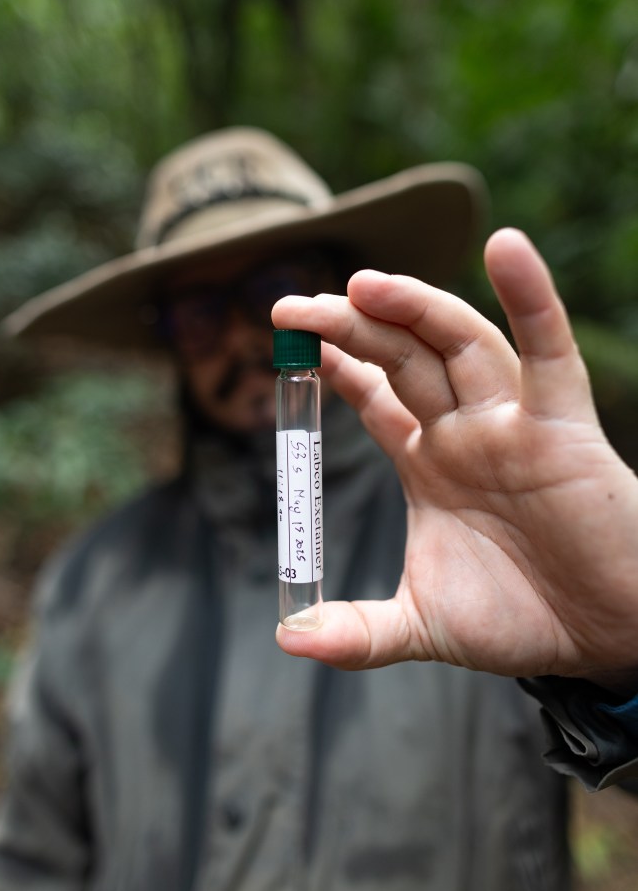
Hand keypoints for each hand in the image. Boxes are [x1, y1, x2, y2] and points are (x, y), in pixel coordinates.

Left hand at [271, 228, 637, 687]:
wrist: (602, 638)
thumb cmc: (519, 621)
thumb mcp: (422, 625)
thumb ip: (356, 633)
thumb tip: (289, 641)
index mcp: (429, 463)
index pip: (375, 394)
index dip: (336, 363)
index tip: (291, 338)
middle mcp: (465, 432)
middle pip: (401, 357)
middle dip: (350, 327)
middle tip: (291, 308)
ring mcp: (511, 423)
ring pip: (459, 344)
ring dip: (414, 307)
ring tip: (363, 284)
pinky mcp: (563, 427)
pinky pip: (549, 352)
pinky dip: (532, 298)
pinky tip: (507, 248)